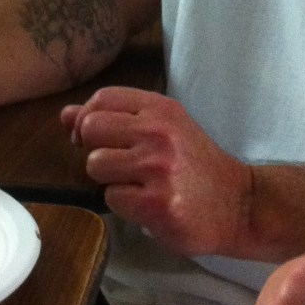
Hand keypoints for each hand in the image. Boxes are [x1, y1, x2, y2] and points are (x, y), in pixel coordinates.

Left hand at [61, 87, 252, 256]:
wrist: (239, 204)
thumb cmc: (196, 165)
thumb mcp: (163, 130)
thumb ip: (115, 119)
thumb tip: (65, 115)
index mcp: (161, 108)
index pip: (102, 99)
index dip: (87, 119)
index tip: (95, 139)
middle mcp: (159, 132)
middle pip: (91, 129)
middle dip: (96, 150)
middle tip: (120, 165)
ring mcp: (158, 167)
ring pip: (96, 166)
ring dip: (109, 181)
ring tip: (138, 186)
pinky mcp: (156, 203)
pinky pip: (111, 198)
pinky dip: (124, 205)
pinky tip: (148, 204)